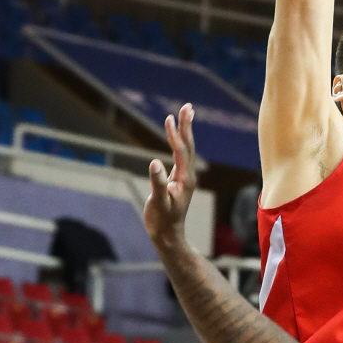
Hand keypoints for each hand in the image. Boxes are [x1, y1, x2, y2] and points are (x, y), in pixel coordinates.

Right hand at [145, 103, 195, 251]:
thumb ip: (157, 182)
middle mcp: (188, 176)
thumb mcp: (158, 202)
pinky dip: (178, 143)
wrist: (168, 235)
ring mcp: (185, 178)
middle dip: (187, 126)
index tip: (171, 117)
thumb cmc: (162, 221)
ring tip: (183, 115)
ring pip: (186, 150)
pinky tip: (176, 137)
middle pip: (188, 146)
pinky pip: (180, 157)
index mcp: (184, 179)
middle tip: (188, 106)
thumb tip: (154, 162)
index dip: (176, 134)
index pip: (181, 151)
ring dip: (184, 132)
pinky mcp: (180, 180)